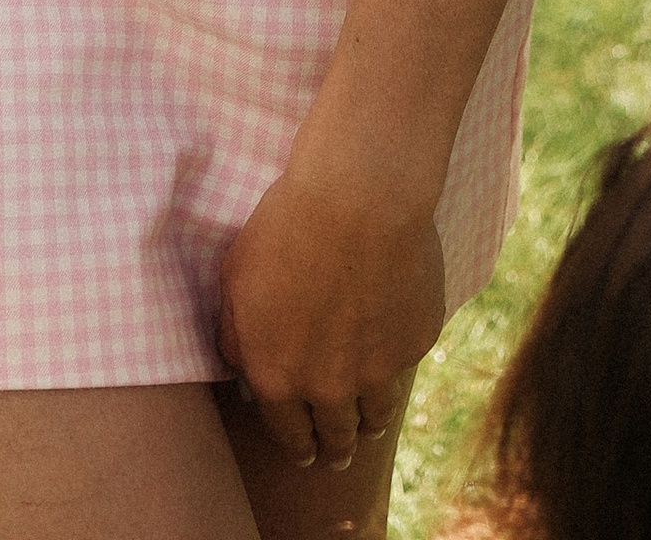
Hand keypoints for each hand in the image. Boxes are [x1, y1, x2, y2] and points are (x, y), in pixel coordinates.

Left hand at [214, 143, 441, 471]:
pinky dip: (398, 354)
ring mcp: (379, 368)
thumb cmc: (286, 228)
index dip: (297, 447)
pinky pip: (406, 357)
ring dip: (370, 420)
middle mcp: (329, 388)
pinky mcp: (417, 340)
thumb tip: (240, 376)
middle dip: (336, 448)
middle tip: (340, 452)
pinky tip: (395, 335)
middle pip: (337, 437)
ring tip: (372, 423)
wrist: (357, 198)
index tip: (305, 453)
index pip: (289, 435)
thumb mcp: (235, 280)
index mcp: (279, 378)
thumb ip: (234, 337)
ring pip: (377, 414)